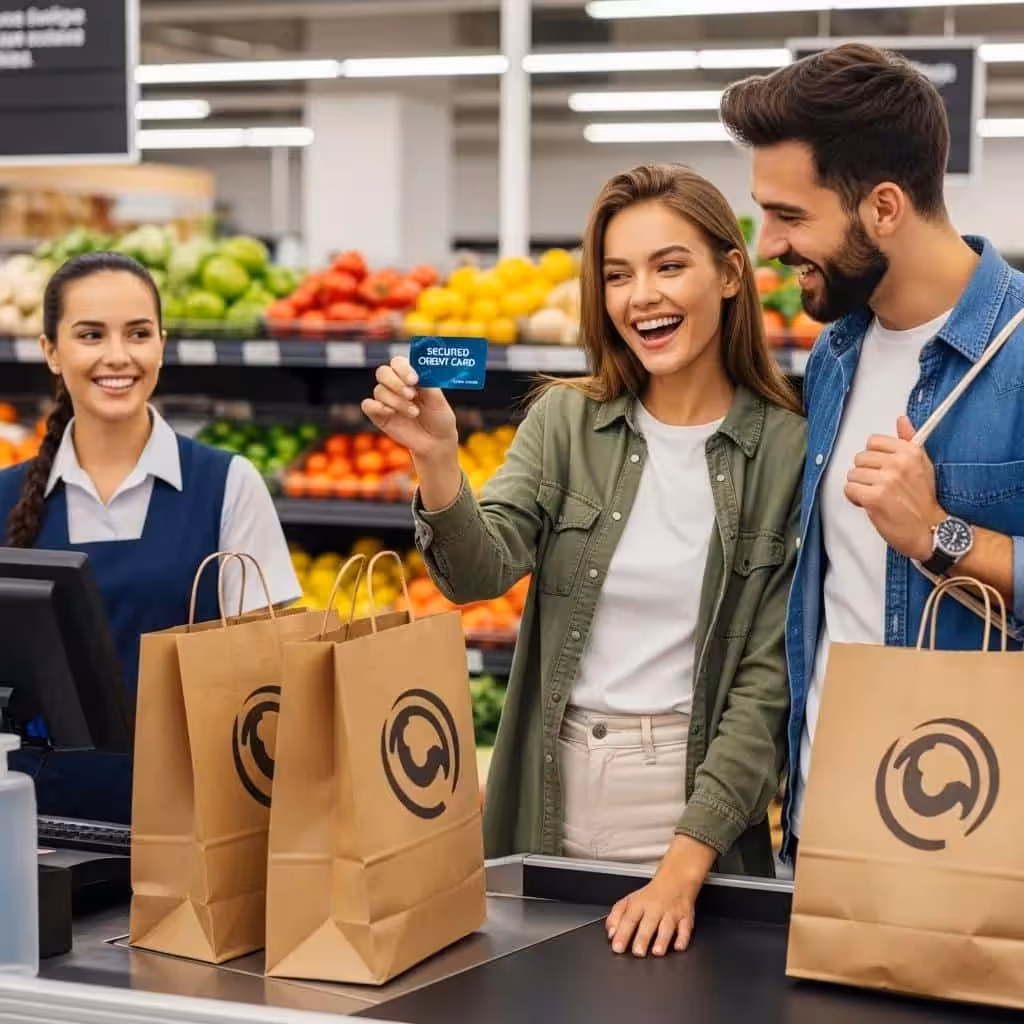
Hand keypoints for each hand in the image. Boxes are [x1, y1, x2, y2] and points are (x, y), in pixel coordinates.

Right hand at [361, 356, 457, 463]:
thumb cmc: (439, 417)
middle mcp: (395, 385)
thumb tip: (418, 373)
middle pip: (383, 372)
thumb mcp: (438, 401)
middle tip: (412, 395)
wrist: (436, 441)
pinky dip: (376, 407)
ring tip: (414, 413)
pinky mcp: (379, 415)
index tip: (414, 380)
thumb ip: (427, 385)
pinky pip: (367, 405)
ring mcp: (386, 400)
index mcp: (410, 376)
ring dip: (397, 401)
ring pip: (379, 391)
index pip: (398, 363)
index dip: (403, 369)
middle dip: (396, 383)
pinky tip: (390, 413)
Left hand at [606, 837, 711, 957]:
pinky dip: (683, 938)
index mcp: (639, 904)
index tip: (617, 947)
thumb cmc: (651, 895)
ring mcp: (671, 913)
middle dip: (642, 938)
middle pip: (648, 923)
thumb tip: (610, 934)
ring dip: (662, 939)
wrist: (675, 879)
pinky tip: (678, 947)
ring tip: (657, 952)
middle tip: (637, 952)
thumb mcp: (630, 900)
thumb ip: (616, 916)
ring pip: (667, 926)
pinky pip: (686, 928)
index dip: (622, 933)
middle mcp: (655, 908)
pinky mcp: (686, 917)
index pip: (628, 919)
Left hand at [844, 415, 944, 561]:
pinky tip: (869, 504)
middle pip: (860, 459)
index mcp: (909, 452)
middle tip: (880, 487)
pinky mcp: (875, 497)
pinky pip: (850, 489)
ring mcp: (886, 480)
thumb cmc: (924, 500)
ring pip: (853, 475)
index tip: (882, 469)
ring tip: (876, 496)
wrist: (930, 530)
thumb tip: (901, 419)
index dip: (874, 458)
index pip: (873, 442)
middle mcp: (898, 463)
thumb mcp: (923, 465)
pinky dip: (855, 498)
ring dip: (860, 487)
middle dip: (866, 473)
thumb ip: (909, 440)